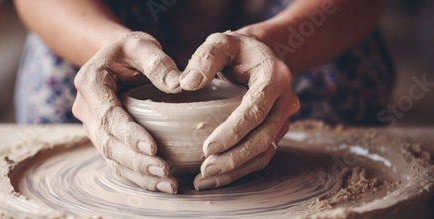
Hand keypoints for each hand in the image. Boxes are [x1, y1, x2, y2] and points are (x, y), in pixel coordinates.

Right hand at [72, 32, 180, 193]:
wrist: (115, 58)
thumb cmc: (130, 50)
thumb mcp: (142, 45)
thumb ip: (158, 62)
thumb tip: (179, 85)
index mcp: (90, 83)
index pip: (108, 115)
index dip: (128, 134)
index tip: (153, 147)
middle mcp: (85, 108)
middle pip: (107, 142)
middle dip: (136, 160)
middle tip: (164, 170)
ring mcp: (92, 125)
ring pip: (110, 157)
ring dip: (138, 173)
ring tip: (167, 183)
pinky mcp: (103, 137)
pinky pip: (116, 161)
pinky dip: (136, 175)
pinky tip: (159, 183)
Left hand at [180, 31, 299, 190]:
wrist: (259, 54)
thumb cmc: (236, 49)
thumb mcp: (220, 42)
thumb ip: (205, 58)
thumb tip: (186, 84)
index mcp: (275, 77)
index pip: (254, 111)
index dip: (232, 132)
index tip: (207, 149)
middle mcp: (286, 100)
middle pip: (263, 137)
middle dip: (234, 158)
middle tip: (205, 170)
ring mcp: (284, 117)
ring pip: (265, 152)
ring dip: (237, 169)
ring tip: (205, 179)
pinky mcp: (276, 130)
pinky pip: (263, 155)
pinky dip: (242, 169)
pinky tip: (218, 178)